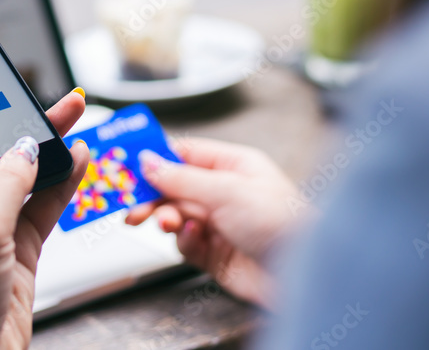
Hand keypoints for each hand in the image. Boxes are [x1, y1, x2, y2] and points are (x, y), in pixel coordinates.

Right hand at [125, 138, 309, 309]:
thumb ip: (181, 178)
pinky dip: (186, 242)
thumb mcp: (225, 190)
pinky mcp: (215, 253)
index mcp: (233, 166)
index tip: (129, 166)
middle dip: (153, 196)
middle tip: (133, 207)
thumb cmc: (280, 221)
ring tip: (167, 223)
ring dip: (167, 219)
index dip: (156, 160)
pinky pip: (186, 243)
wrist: (300, 274)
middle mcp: (225, 193)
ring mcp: (220, 223)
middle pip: (174, 188)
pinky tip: (198, 240)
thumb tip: (148, 161)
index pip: (185, 154)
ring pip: (176, 216)